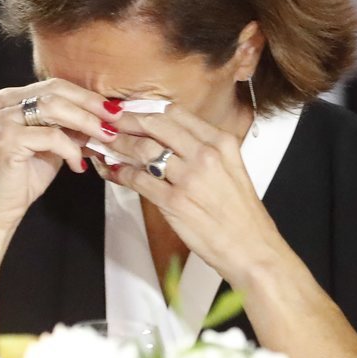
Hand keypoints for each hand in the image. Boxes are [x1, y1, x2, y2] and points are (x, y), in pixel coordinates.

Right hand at [0, 79, 121, 232]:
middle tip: (115, 120)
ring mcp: (1, 119)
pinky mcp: (6, 140)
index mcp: (10, 99)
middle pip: (55, 90)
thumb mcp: (52, 146)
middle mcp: (2, 104)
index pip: (55, 86)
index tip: (114, 110)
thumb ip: (71, 128)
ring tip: (105, 138)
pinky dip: (70, 149)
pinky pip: (50, 136)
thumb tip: (106, 118)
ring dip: (86, 122)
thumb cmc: (23, 177)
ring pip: (53, 107)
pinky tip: (78, 166)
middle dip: (90, 105)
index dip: (87, 96)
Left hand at [101, 106, 286, 286]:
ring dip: (119, 145)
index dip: (149, 109)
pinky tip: (114, 170)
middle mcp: (205, 155)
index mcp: (221, 142)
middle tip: (109, 121)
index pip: (176, 113)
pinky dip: (121, 173)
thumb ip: (205, 150)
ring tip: (105, 144)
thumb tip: (170, 140)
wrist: (251, 248)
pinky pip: (138, 179)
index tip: (133, 111)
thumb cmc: (241, 214)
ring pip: (142, 149)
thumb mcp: (232, 168)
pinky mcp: (174, 202)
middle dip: (126, 121)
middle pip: (155, 125)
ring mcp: (188, 178)